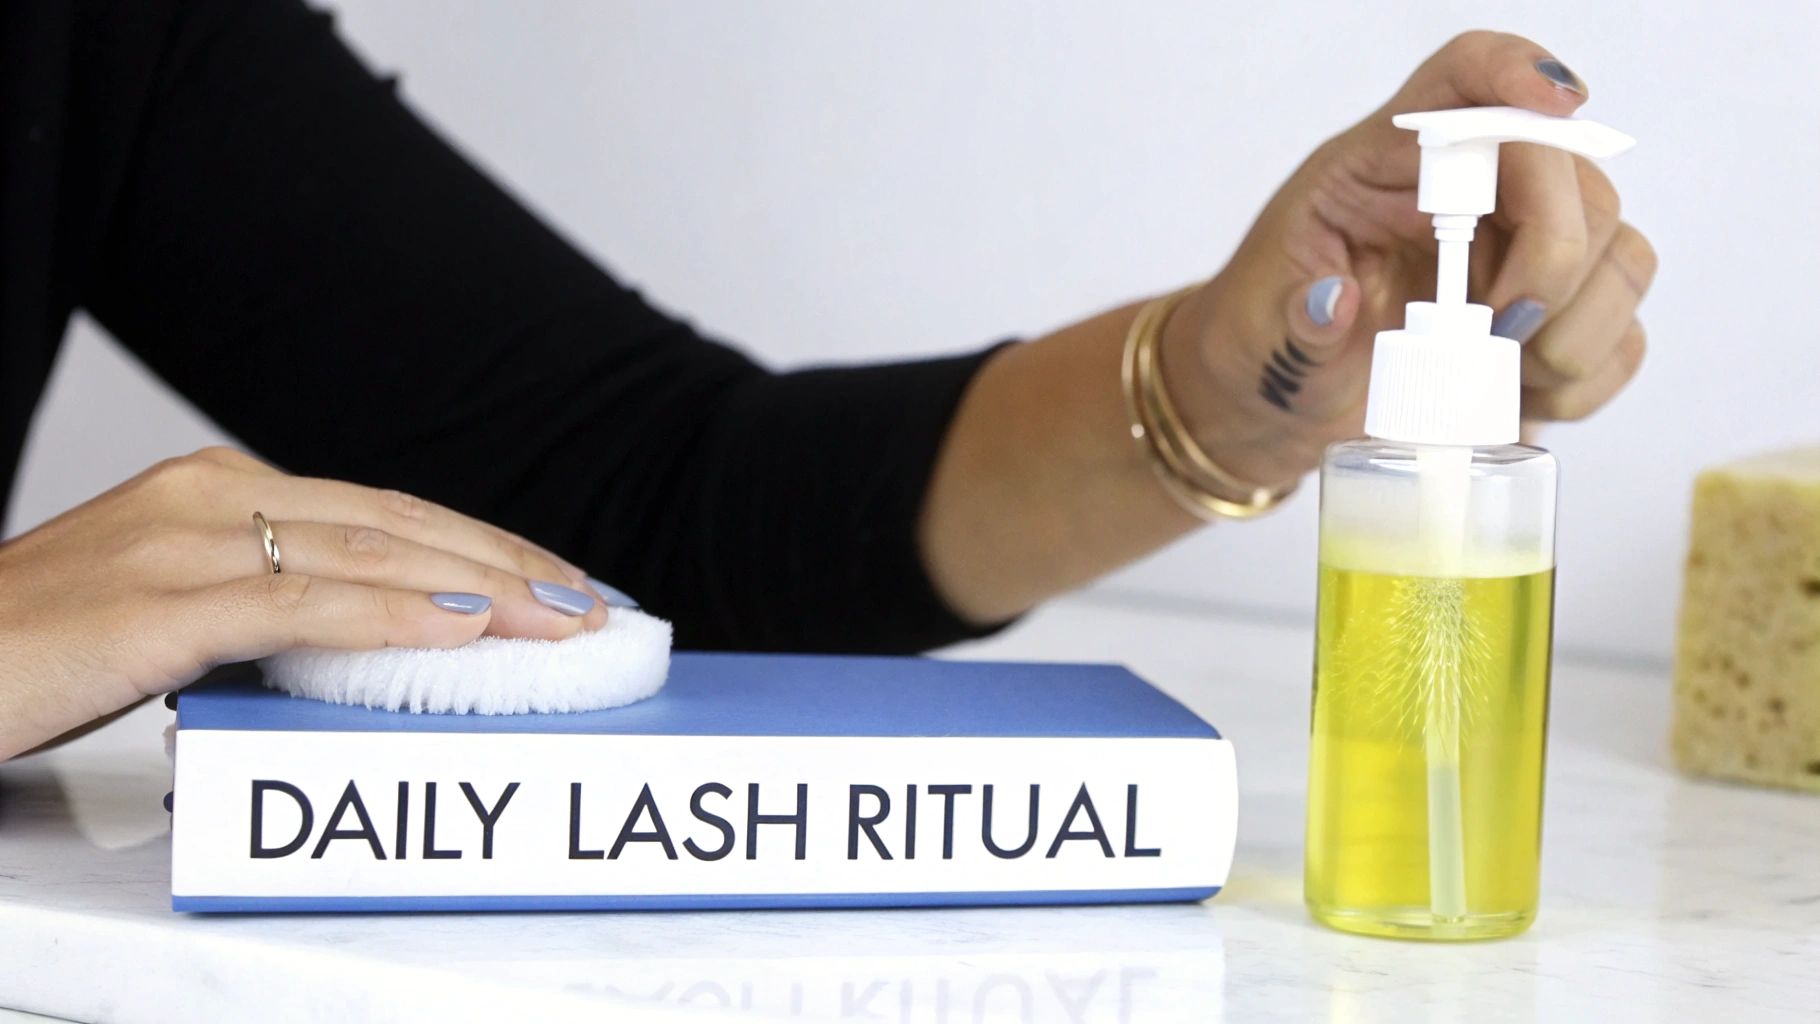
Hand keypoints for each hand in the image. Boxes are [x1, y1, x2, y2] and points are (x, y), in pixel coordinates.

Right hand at [0, 447, 605, 758]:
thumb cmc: (35, 650)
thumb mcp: (171, 611)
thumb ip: (263, 609)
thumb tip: (368, 640)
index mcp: (219, 491)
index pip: (386, 510)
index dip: (482, 545)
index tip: (559, 582)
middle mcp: (209, 497)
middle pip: (397, 522)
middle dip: (507, 563)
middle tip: (593, 602)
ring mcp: (178, 543)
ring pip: (366, 553)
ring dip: (481, 587)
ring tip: (563, 617)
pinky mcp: (149, 603)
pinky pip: (297, 604)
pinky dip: (389, 611)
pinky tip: (460, 624)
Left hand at [1163, 31, 1657, 488]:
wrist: (1275, 405)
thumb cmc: (1265, 341)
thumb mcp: (1259, 328)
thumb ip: (1293, 319)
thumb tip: (1331, 304)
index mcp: (1385, 166)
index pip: (1462, 78)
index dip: (1515, 73)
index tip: (1554, 106)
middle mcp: (1465, 195)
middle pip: (1570, 177)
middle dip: (1554, 260)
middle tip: (1498, 334)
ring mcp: (1516, 255)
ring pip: (1618, 250)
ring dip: (1582, 324)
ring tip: (1511, 373)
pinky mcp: (1546, 322)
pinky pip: (1622, 330)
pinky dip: (1591, 372)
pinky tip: (1529, 397)